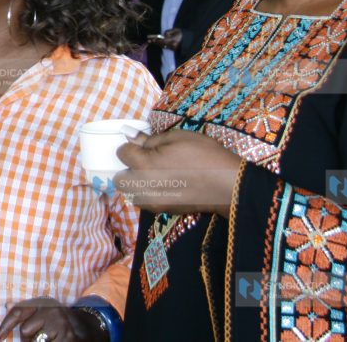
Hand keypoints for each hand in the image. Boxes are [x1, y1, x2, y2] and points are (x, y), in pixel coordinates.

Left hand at [0, 297, 106, 341]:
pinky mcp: (68, 338)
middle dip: (28, 339)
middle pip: (25, 330)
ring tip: (49, 340)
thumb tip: (6, 305)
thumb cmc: (57, 324)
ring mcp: (61, 324)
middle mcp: (52, 310)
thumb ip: (25, 312)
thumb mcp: (42, 313)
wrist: (87, 329)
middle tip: (40, 338)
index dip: (6, 325)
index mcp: (43, 302)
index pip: (19, 311)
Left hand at [114, 128, 240, 215]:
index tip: (143, 145)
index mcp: (144, 164)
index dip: (131, 146)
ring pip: (131, 193)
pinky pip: (145, 201)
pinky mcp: (162, 210)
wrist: (226, 185)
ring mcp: (152, 201)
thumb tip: (131, 136)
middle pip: (120, 179)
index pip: (122, 153)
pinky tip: (166, 185)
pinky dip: (149, 193)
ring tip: (156, 174)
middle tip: (145, 161)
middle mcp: (142, 185)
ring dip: (137, 183)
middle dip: (128, 169)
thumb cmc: (203, 155)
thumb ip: (149, 139)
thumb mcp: (176, 137)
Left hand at [147, 27, 180, 50]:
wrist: (188, 39)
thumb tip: (164, 35)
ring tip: (151, 41)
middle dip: (155, 42)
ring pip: (163, 46)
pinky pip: (165, 47)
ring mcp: (173, 48)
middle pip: (162, 44)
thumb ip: (168, 32)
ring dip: (157, 43)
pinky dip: (161, 45)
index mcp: (174, 40)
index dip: (157, 40)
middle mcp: (173, 45)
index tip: (151, 39)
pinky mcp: (173, 50)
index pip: (163, 41)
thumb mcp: (176, 30)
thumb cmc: (182, 33)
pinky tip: (157, 42)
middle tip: (148, 40)